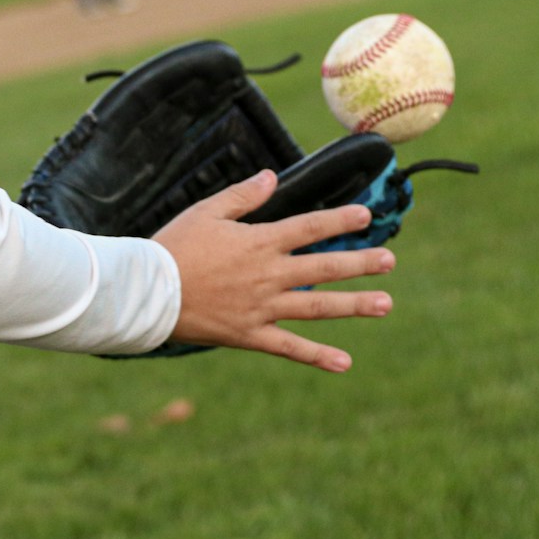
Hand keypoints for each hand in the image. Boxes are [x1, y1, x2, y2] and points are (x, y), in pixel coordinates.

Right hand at [151, 170, 395, 370]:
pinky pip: (289, 347)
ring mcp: (262, 307)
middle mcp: (268, 275)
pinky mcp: (250, 334)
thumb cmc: (173, 247)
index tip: (367, 215)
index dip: (339, 219)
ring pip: (317, 306)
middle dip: (360, 263)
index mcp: (259, 242)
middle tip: (389, 261)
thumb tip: (271, 176)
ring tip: (385, 304)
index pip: (309, 227)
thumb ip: (242, 196)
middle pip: (324, 267)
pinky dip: (317, 355)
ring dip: (354, 305)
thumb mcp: (205, 212)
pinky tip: (344, 363)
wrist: (148, 292)